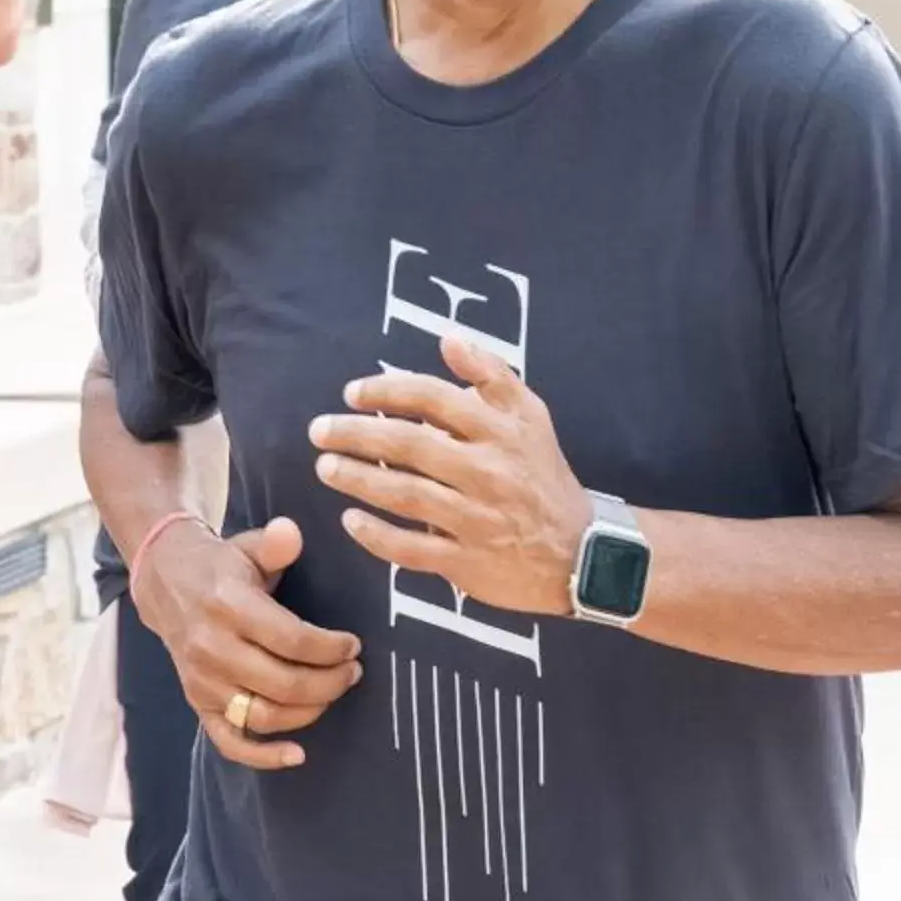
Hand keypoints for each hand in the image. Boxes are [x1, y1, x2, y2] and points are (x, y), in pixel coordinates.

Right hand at [131, 514, 360, 769]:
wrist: (164, 583)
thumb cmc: (220, 567)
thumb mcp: (246, 546)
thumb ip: (274, 543)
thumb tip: (292, 532)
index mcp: (228, 606)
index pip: (291, 640)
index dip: (331, 649)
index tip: (353, 645)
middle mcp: (211, 648)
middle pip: (284, 683)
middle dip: (330, 682)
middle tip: (352, 671)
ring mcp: (202, 680)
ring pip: (265, 715)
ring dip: (309, 711)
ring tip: (332, 693)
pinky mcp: (197, 702)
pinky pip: (230, 741)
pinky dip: (263, 756)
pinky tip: (298, 754)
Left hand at [310, 335, 591, 616]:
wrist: (582, 551)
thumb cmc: (542, 475)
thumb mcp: (531, 416)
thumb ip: (490, 374)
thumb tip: (447, 338)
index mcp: (501, 431)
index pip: (434, 399)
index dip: (387, 392)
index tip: (351, 394)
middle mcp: (488, 472)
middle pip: (410, 445)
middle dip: (356, 435)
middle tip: (318, 430)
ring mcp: (477, 519)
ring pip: (406, 495)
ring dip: (359, 479)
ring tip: (325, 467)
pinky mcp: (468, 561)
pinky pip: (413, 549)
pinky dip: (378, 536)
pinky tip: (350, 520)